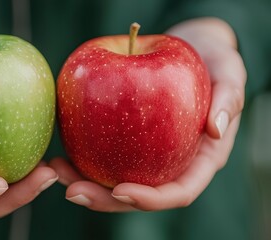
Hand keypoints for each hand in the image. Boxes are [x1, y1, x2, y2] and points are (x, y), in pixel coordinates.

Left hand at [50, 17, 245, 211]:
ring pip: (114, 177)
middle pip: (137, 194)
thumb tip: (216, 129)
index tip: (120, 190)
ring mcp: (146, 153)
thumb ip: (229, 98)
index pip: (177, 191)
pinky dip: (79, 155)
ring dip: (83, 180)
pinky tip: (57, 150)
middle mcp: (170, 162)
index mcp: (199, 160)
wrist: (194, 49)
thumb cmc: (216, 61)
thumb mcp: (230, 71)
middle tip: (73, 192)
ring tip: (55, 171)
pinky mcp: (126, 137)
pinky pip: (103, 150)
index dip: (150, 198)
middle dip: (104, 199)